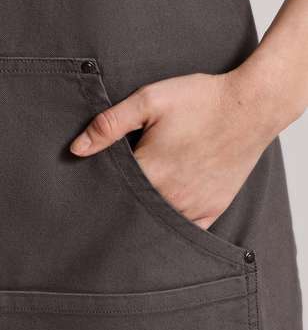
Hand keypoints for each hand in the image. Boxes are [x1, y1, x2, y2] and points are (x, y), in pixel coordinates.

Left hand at [70, 70, 276, 229]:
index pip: (112, 194)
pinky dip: (172, 226)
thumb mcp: (149, 100)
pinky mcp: (212, 209)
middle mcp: (170, 196)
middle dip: (120, 208)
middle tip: (114, 200)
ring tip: (136, 206)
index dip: (100, 190)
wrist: (253, 105)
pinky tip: (163, 215)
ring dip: (144, 218)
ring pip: (157, 224)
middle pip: (132, 213)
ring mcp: (193, 206)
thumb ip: (110, 125)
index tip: (92, 191)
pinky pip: (186, 230)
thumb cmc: (201, 99)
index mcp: (150, 172)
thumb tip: (76, 149)